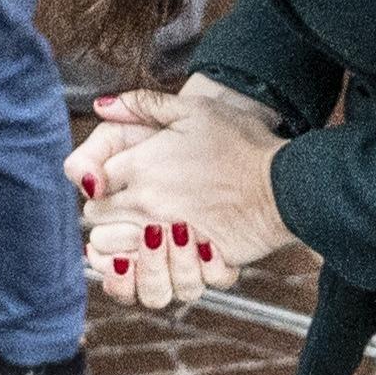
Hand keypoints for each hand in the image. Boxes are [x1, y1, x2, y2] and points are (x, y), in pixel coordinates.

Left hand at [67, 81, 289, 315]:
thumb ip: (142, 104)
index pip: (92, 180)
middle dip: (106, 212)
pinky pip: (147, 270)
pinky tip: (163, 253)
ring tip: (143, 232)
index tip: (116, 180)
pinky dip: (150, 266)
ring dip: (121, 242)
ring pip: (114, 250)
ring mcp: (165, 233)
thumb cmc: (241, 142)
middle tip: (127, 207)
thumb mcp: (193, 109)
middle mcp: (145, 200)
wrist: (283, 184)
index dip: (101, 180)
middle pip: (96, 217)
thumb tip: (101, 105)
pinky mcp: (185, 259)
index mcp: (141, 163)